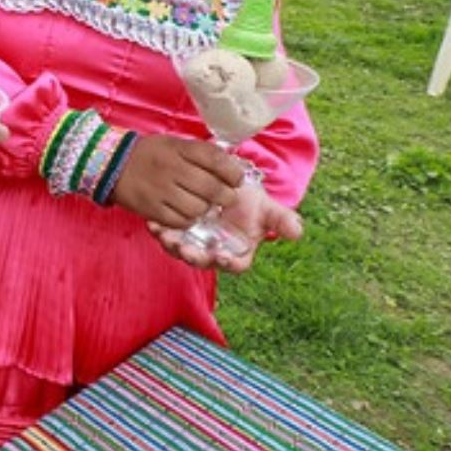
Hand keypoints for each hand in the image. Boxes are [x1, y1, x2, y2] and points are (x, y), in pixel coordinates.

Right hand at [110, 134, 243, 227]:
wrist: (112, 164)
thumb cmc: (150, 154)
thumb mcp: (175, 144)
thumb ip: (201, 154)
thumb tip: (232, 166)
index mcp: (180, 149)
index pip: (216, 159)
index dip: (232, 172)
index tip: (236, 179)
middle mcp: (172, 169)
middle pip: (212, 188)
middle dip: (226, 196)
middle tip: (225, 198)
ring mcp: (161, 190)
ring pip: (198, 208)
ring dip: (205, 209)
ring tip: (202, 205)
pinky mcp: (152, 209)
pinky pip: (181, 221)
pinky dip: (188, 220)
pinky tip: (186, 213)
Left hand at [148, 182, 302, 272]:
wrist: (229, 185)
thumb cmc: (251, 202)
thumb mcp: (267, 207)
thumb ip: (282, 220)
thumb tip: (298, 232)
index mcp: (237, 252)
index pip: (235, 265)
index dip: (229, 263)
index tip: (222, 257)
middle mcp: (213, 251)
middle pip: (202, 261)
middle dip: (193, 256)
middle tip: (185, 250)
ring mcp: (194, 242)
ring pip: (180, 250)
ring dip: (171, 245)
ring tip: (164, 235)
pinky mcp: (176, 230)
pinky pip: (164, 234)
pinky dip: (157, 229)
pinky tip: (152, 222)